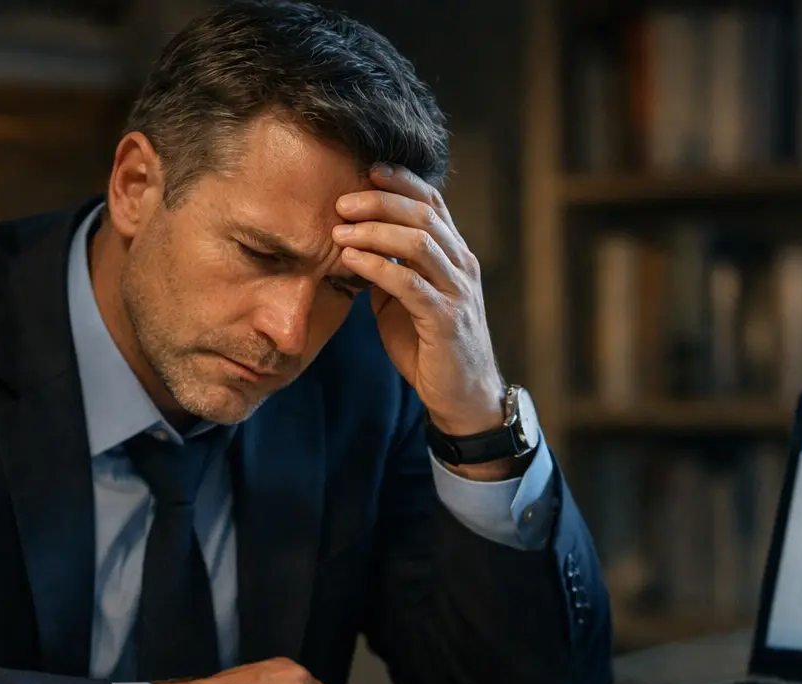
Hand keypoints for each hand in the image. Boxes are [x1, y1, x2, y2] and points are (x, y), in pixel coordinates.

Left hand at [333, 165, 513, 479]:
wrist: (462, 396)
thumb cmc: (430, 347)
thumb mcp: (405, 301)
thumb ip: (387, 271)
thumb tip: (353, 245)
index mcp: (454, 255)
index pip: (432, 202)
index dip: (401, 180)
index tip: (365, 168)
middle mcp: (461, 265)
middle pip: (423, 213)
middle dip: (379, 200)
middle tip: (341, 201)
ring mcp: (457, 291)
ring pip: (418, 242)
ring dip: (374, 230)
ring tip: (339, 230)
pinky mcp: (445, 320)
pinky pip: (410, 283)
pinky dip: (376, 267)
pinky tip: (351, 261)